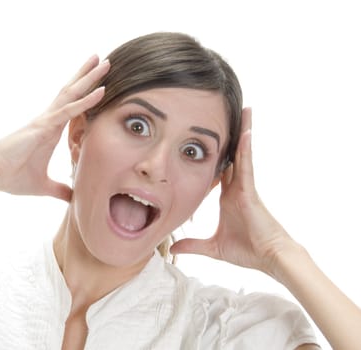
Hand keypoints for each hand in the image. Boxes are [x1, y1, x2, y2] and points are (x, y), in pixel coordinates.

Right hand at [0, 56, 109, 200]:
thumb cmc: (12, 176)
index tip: (101, 83)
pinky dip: (85, 101)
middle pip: (73, 93)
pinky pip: (68, 110)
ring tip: (103, 61)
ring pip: (72, 94)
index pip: (72, 108)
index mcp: (50, 131)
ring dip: (89, 78)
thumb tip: (73, 198)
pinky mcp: (43, 126)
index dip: (85, 95)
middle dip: (88, 76)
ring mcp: (46, 120)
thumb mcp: (43, 186)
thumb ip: (59, 190)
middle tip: (104, 60)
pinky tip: (100, 90)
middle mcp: (49, 120)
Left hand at [170, 108, 295, 276]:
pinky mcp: (250, 190)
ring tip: (243, 110)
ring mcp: (244, 187)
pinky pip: (247, 165)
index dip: (210, 156)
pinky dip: (246, 149)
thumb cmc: (247, 251)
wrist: (268, 258)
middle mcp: (236, 187)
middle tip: (224, 114)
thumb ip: (193, 245)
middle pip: (231, 156)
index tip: (202, 141)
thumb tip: (173, 249)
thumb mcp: (213, 246)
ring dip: (242, 133)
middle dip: (229, 136)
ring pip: (241, 154)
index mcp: (228, 196)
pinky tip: (245, 132)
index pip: (217, 171)